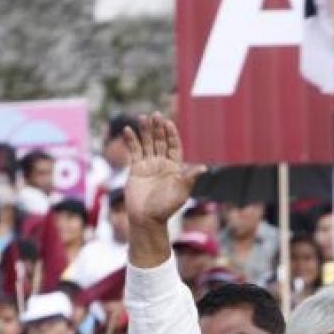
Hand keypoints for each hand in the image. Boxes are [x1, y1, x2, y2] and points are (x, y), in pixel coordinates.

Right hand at [123, 113, 205, 228]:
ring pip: (147, 144)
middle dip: (158, 128)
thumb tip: (204, 167)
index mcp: (174, 168)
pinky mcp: (136, 169)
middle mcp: (162, 165)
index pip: (173, 146)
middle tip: (155, 114)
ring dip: (145, 131)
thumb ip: (189, 178)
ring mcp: (148, 166)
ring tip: (143, 118)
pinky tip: (128, 130)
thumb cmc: (166, 208)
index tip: (168, 123)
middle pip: (160, 142)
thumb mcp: (181, 192)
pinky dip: (131, 141)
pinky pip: (134, 152)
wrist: (146, 219)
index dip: (171, 135)